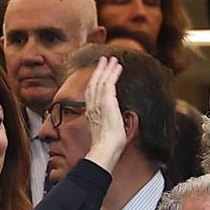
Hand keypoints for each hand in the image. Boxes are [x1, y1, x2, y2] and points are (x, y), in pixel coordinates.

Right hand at [82, 56, 126, 173]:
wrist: (106, 149)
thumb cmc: (107, 147)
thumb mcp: (105, 133)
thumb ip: (107, 125)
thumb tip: (114, 125)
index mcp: (91, 114)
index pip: (92, 94)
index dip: (95, 82)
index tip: (99, 75)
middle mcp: (92, 107)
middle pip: (93, 84)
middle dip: (98, 71)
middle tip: (103, 60)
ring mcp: (99, 104)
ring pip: (101, 81)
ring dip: (106, 69)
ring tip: (111, 60)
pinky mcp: (107, 102)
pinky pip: (109, 83)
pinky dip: (113, 73)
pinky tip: (118, 67)